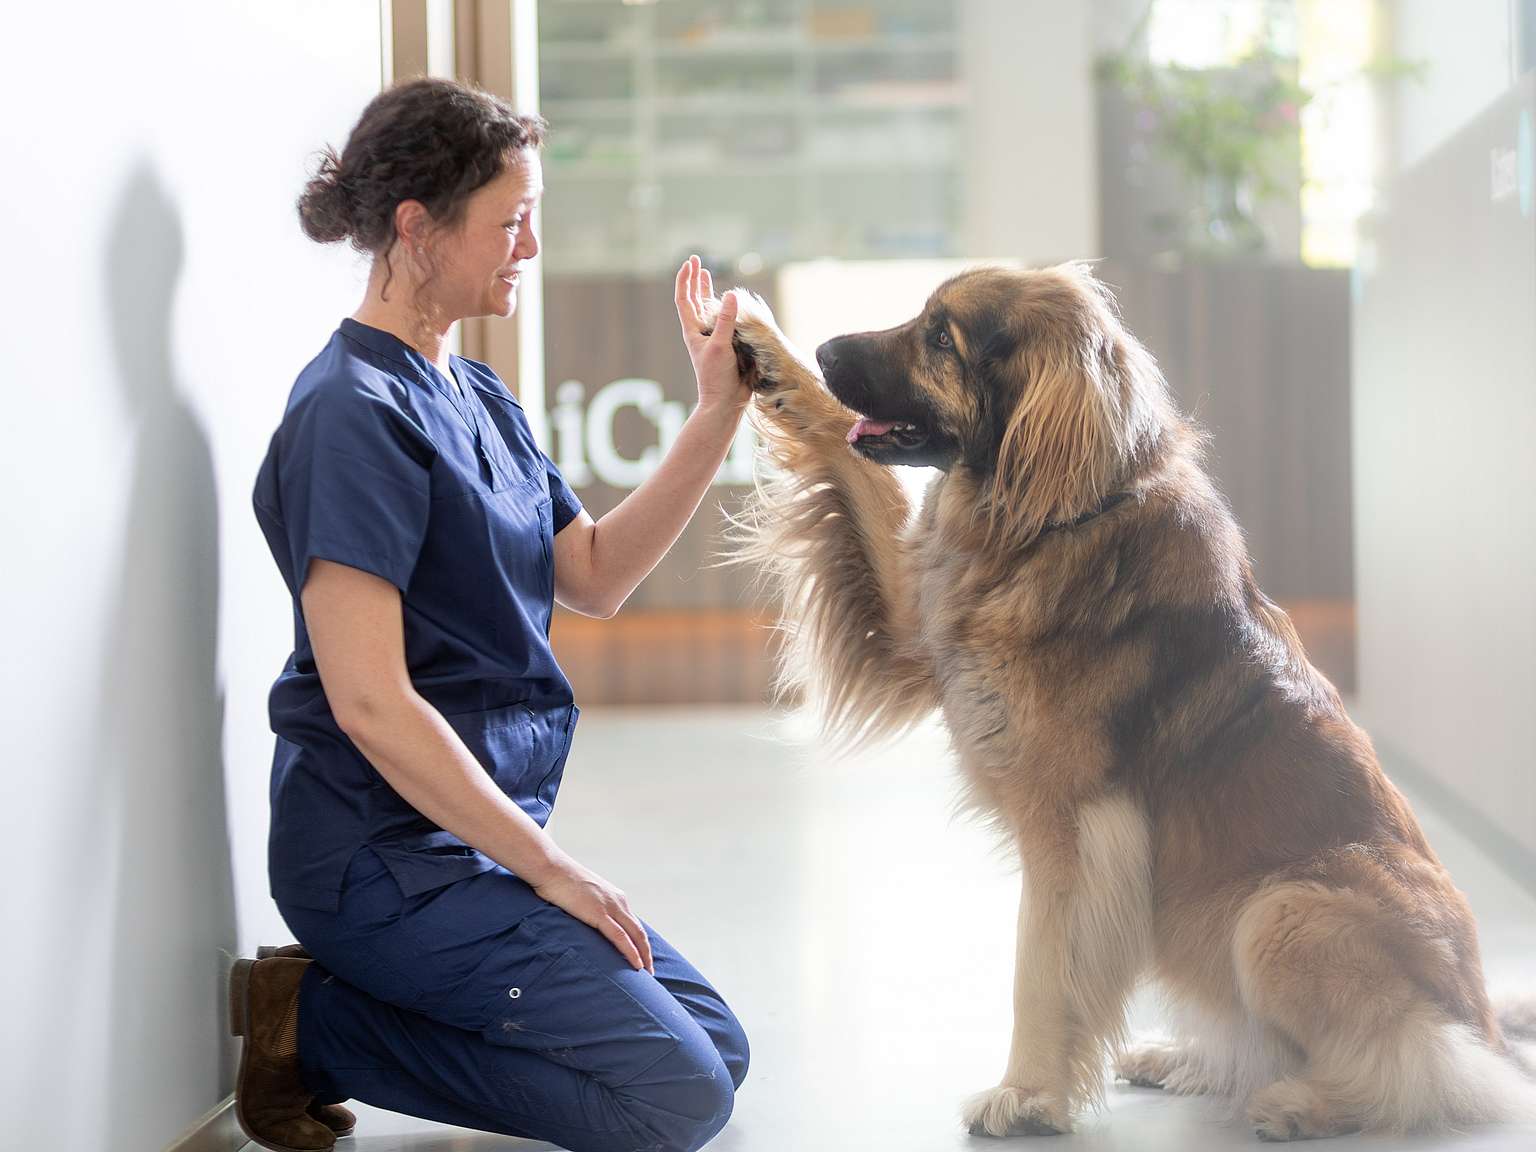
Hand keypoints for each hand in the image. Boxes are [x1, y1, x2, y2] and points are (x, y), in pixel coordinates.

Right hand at [530, 853, 654, 973]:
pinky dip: (630, 952)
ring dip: (643, 955)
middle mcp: (618, 901)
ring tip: (647, 973)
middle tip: (650, 970)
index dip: (639, 941)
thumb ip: (591, 906)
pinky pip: (620, 937)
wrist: (550, 868)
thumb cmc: (560, 881)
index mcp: (615, 896)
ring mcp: (610, 907)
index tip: (642, 957)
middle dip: (646, 952)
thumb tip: (587, 918)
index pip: (632, 923)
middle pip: (639, 931)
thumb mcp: (583, 893)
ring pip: (634, 936)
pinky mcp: (599, 914)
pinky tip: (636, 965)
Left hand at [675, 254, 747, 418]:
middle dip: (695, 280)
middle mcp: (701, 332)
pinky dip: (725, 308)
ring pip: (708, 308)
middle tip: (696, 260)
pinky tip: (730, 301)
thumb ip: (726, 321)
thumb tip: (730, 294)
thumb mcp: (721, 346)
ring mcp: (713, 338)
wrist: (725, 402)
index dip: (686, 279)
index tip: (690, 262)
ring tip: (706, 274)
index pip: (684, 299)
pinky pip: (724, 321)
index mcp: (693, 331)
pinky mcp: (727, 345)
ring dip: (707, 291)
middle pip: (694, 299)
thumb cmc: (717, 377)